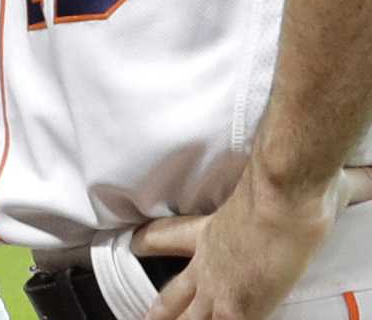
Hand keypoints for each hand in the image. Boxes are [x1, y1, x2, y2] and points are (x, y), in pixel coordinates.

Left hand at [137, 166, 371, 319]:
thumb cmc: (291, 184)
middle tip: (144, 317)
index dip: (147, 242)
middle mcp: (209, 262)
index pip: (165, 236)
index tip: (131, 244)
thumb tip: (360, 174)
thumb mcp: (289, 185)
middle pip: (174, 292)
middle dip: (161, 309)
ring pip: (189, 319)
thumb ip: (321, 186)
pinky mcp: (238, 307)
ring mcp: (220, 288)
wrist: (286, 193)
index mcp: (212, 231)